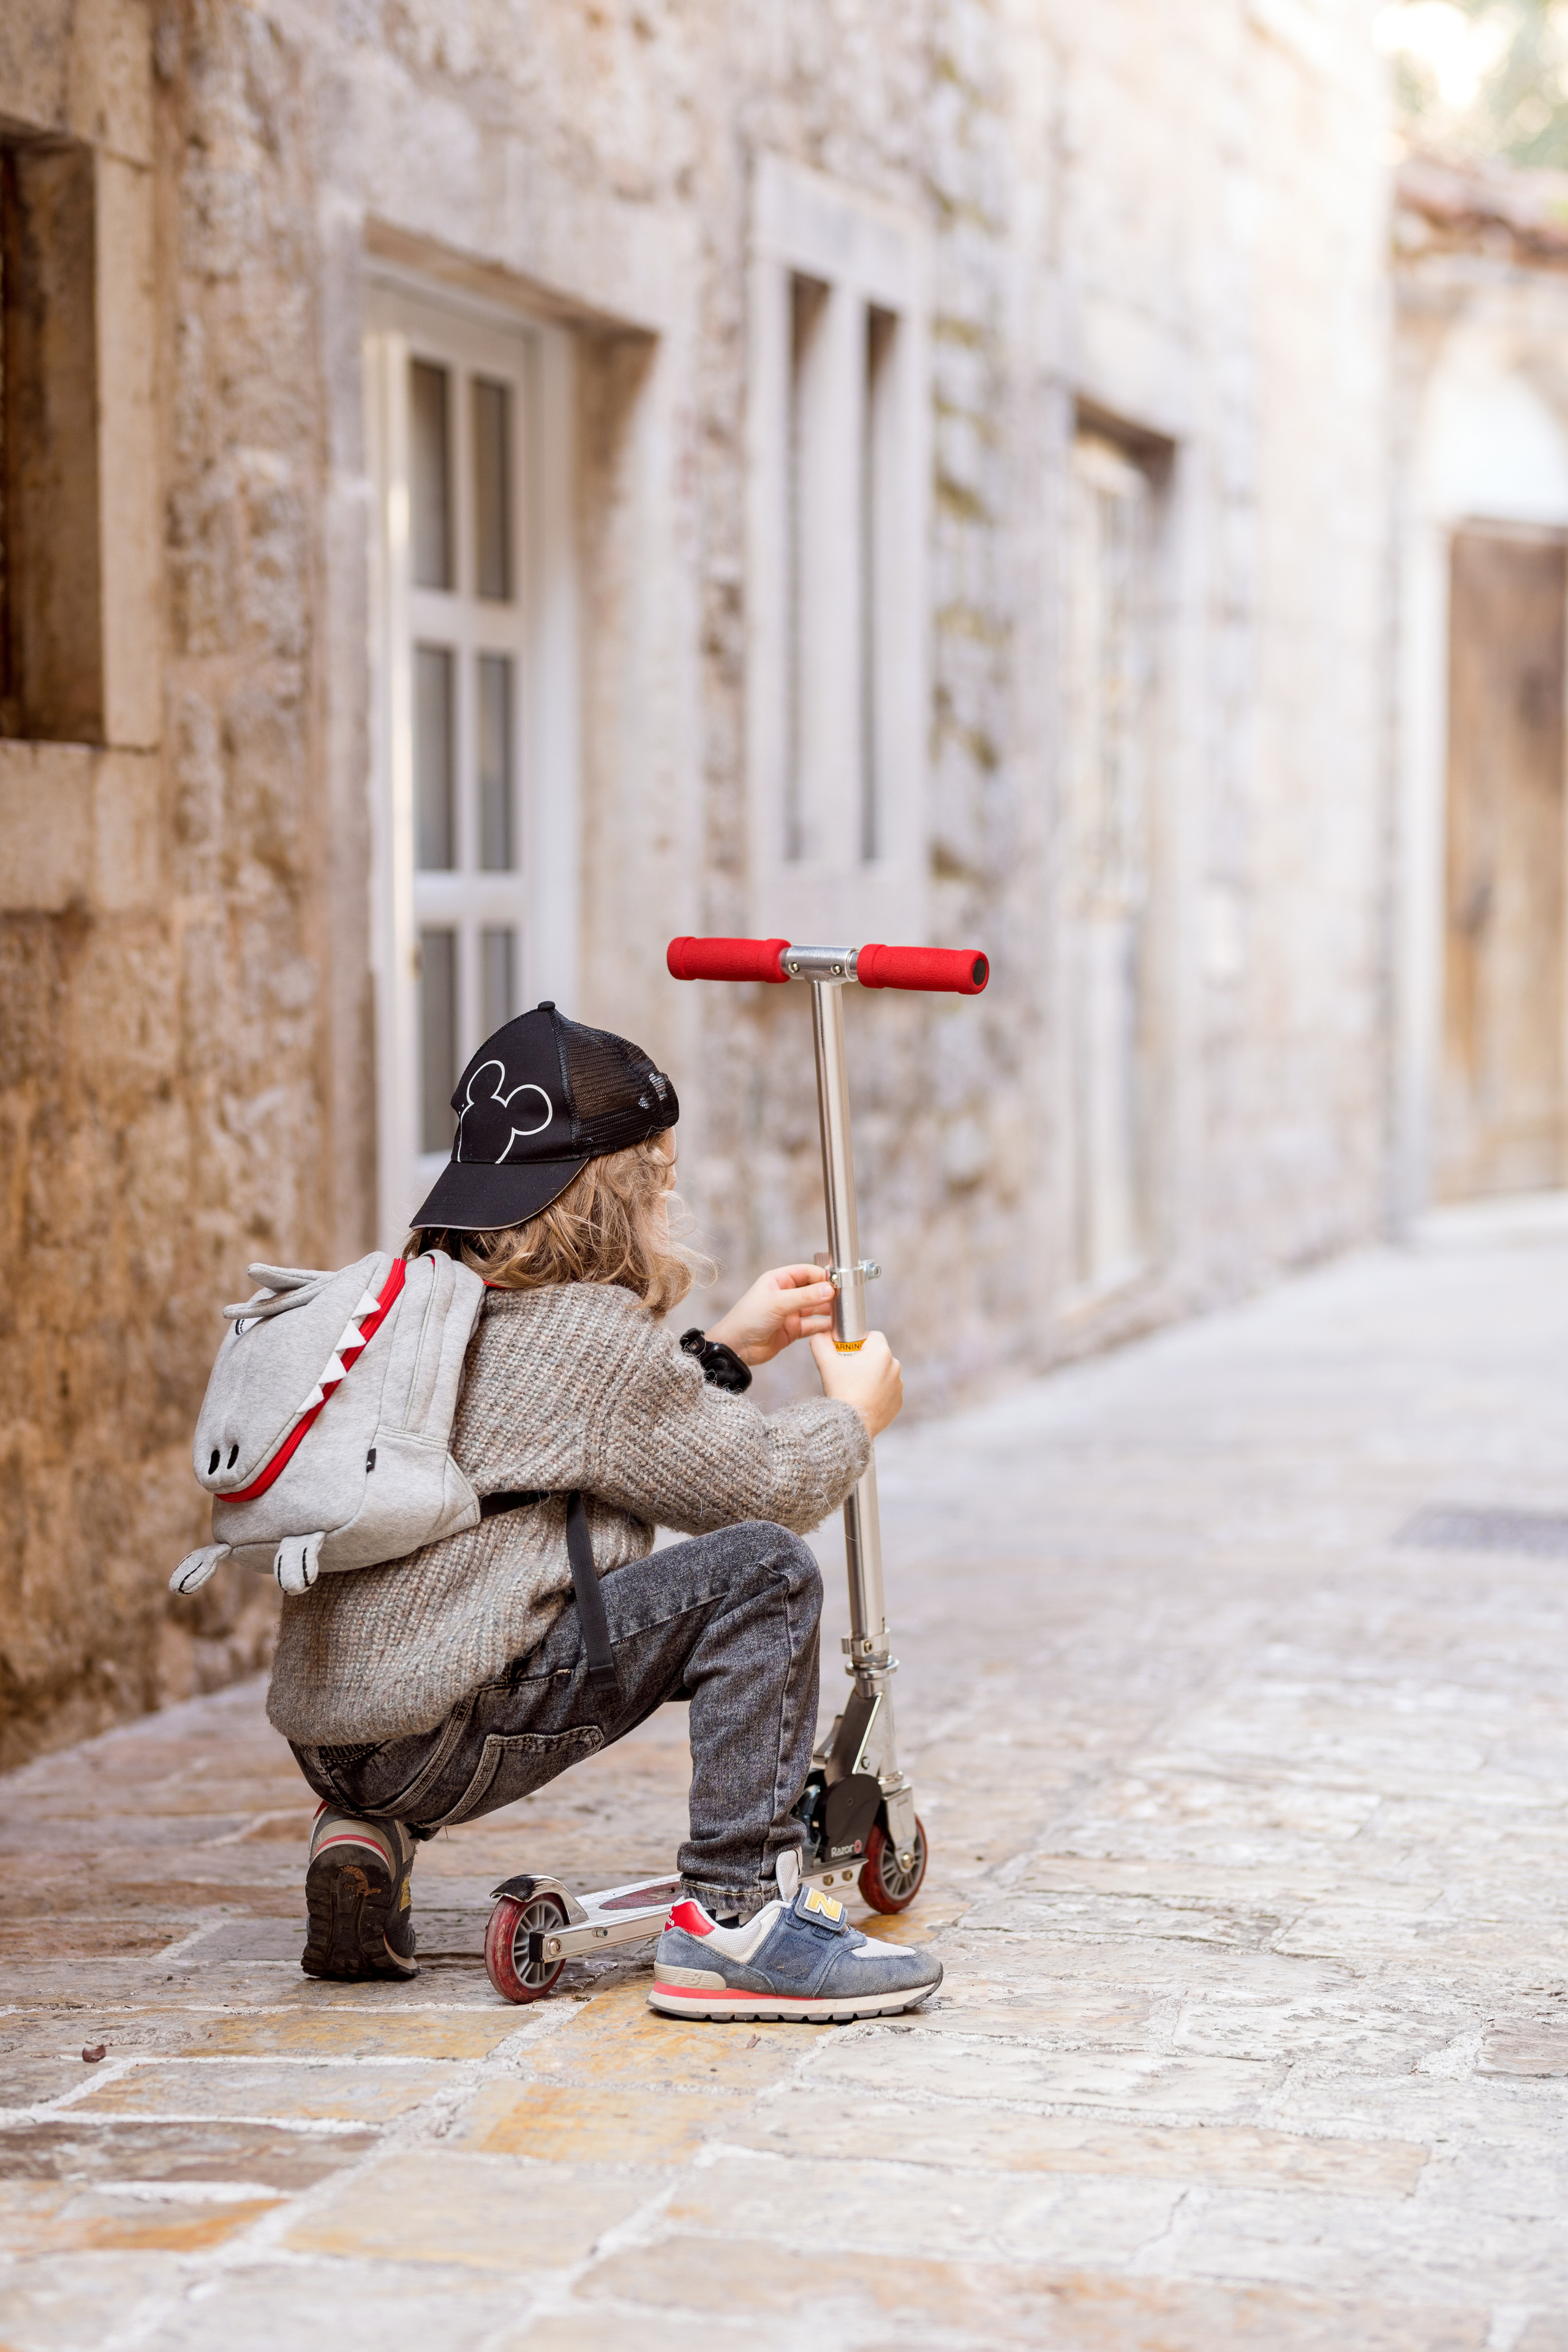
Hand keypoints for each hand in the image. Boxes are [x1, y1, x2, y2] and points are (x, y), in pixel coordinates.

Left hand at [705, 1265, 837, 1366]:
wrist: (735, 1348)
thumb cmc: (747, 1319)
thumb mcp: (777, 1303)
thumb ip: (805, 1297)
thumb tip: (829, 1289)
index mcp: (778, 1280)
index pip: (807, 1272)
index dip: (823, 1276)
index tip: (839, 1282)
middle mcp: (785, 1295)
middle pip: (814, 1290)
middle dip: (829, 1293)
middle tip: (846, 1298)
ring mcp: (790, 1313)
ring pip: (816, 1308)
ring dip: (829, 1310)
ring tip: (843, 1313)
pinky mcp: (793, 1330)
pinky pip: (813, 1326)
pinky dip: (824, 1326)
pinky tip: (835, 1328)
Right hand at [810, 1330, 902, 1439]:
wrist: (851, 1424)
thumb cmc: (841, 1391)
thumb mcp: (826, 1362)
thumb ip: (821, 1342)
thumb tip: (820, 1334)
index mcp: (881, 1352)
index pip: (872, 1336)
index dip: (858, 1342)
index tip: (846, 1354)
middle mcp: (895, 1367)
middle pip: (877, 1356)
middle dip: (864, 1361)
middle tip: (847, 1372)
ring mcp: (898, 1385)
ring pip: (882, 1374)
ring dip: (871, 1377)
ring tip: (855, 1388)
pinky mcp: (898, 1401)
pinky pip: (887, 1391)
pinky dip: (877, 1393)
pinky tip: (863, 1400)